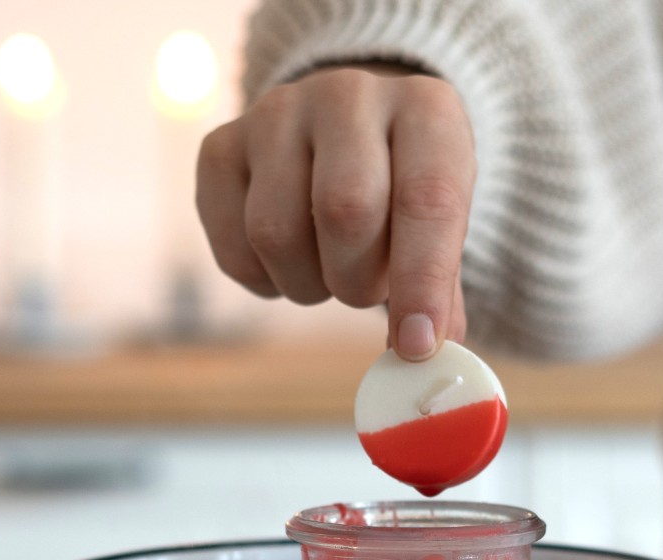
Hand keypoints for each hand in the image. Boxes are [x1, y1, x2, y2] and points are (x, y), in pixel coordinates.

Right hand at [197, 65, 474, 360]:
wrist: (349, 130)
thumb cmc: (404, 189)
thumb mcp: (442, 224)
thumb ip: (441, 290)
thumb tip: (437, 359)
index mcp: (424, 110)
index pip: (426, 199)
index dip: (422, 281)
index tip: (417, 346)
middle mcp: (347, 97)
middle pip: (344, 211)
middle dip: (357, 281)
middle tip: (366, 292)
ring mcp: (276, 114)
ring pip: (276, 233)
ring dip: (308, 284)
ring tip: (329, 270)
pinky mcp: (220, 147)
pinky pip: (233, 247)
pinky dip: (263, 281)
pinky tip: (290, 261)